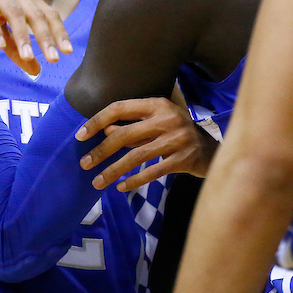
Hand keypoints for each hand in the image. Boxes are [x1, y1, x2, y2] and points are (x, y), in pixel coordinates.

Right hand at [0, 0, 71, 73]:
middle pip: (35, 14)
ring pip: (14, 12)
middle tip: (54, 59)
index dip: (59, 32)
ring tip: (28, 56)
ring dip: (22, 35)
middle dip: (46, 37)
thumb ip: (17, 49)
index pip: (47, 14)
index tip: (68, 52)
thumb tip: (37, 71)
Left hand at [75, 96, 217, 191]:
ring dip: (113, 171)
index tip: (80, 135)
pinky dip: (134, 181)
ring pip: (136, 157)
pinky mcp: (183, 159)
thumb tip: (104, 130)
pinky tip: (121, 187)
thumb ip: (133, 126)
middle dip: (101, 151)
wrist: (212, 150)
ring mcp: (176, 139)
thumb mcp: (156, 123)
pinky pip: (152, 172)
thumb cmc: (178, 133)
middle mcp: (167, 119)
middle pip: (125, 135)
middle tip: (85, 164)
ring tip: (97, 182)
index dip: (97, 121)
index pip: (120, 108)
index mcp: (157, 104)